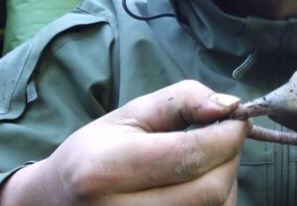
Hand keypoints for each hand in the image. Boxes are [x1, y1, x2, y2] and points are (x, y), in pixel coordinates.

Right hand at [0, 80, 248, 205]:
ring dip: (226, 180)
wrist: (58, 202)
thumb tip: (229, 105)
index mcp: (106, 169)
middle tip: (224, 137)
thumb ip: (183, 100)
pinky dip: (216, 200)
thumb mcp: (131, 114)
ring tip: (204, 162)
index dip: (227, 134)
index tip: (238, 118)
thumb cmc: (97, 152)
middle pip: (211, 188)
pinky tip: (197, 185)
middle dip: (230, 157)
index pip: (190, 155)